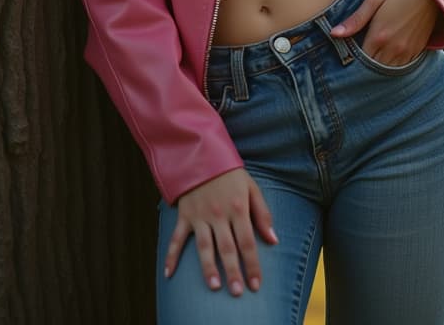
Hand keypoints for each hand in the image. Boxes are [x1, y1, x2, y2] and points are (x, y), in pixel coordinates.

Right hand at [164, 168, 278, 295]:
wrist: (201, 152)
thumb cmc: (229, 173)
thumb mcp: (251, 187)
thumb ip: (262, 214)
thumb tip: (273, 240)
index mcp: (238, 208)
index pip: (247, 242)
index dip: (252, 264)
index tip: (256, 285)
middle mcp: (219, 214)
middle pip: (227, 248)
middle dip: (233, 272)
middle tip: (237, 292)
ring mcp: (200, 215)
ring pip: (204, 246)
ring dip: (208, 268)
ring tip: (214, 286)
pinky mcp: (184, 215)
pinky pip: (177, 238)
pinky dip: (171, 256)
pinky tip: (169, 274)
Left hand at [330, 0, 437, 65]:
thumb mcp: (374, 0)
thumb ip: (355, 20)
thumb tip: (333, 33)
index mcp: (379, 36)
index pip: (360, 60)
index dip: (352, 62)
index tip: (345, 60)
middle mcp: (393, 48)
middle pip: (373, 69)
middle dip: (364, 69)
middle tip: (355, 66)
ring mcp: (406, 52)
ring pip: (387, 72)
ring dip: (378, 71)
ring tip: (369, 66)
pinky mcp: (416, 51)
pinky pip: (402, 69)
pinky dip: (392, 68)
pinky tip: (385, 61)